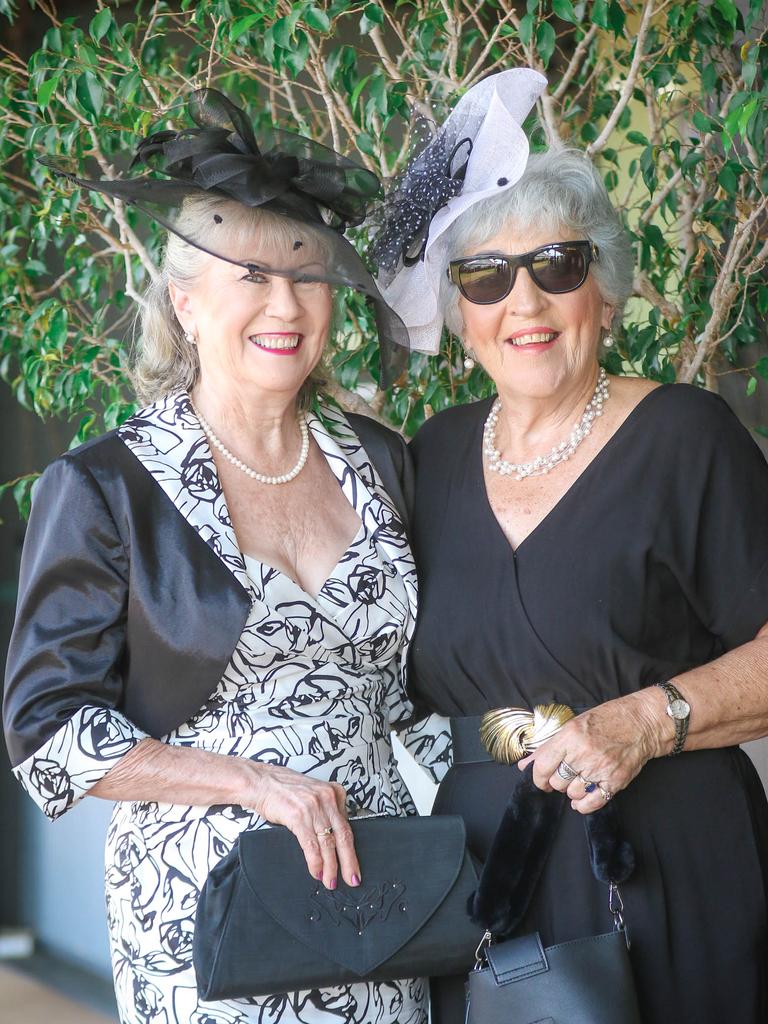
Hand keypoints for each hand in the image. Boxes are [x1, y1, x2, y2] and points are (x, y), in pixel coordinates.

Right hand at [246, 762, 358, 889]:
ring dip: (331, 867)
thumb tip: (334, 838)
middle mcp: (327, 799)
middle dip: (349, 861)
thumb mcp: (314, 795)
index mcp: (334, 793)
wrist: (261, 782)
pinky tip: (317, 872)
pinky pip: (311, 845)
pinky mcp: (299, 817)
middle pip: (343, 836)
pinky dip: (315, 862)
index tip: (353, 864)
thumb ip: (326, 811)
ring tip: (330, 880)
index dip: (351, 849)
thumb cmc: (285, 789)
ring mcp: (314, 807)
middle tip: (352, 879)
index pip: (348, 826)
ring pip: (328, 843)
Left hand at [517, 691, 668, 813]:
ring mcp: (600, 769)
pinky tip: (581, 800)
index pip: (543, 765)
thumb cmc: (606, 720)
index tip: (541, 779)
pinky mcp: (615, 781)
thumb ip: (548, 747)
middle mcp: (583, 754)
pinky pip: (593, 802)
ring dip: (572, 790)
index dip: (538, 776)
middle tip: (564, 775)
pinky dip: (584, 805)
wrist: (641, 724)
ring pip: (573, 793)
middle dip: (557, 781)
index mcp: (570, 736)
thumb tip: (525, 765)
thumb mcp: (573, 725)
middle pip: (557, 781)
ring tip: (578, 780)